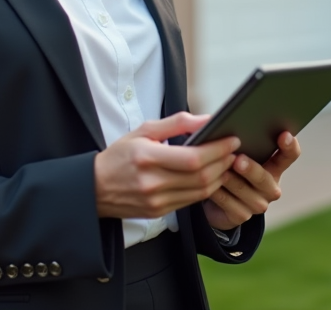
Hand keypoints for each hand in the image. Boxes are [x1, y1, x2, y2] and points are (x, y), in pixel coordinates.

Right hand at [94, 112, 239, 218]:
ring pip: (200, 192)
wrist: (95, 188)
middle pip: (201, 176)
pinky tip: (211, 177)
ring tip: (227, 162)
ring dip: (219, 177)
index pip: (193, 158)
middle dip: (223, 162)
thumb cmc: (121, 155)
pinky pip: (191, 201)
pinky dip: (206, 189)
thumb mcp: (143, 131)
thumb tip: (206, 118)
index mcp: (147, 158)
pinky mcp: (159, 212)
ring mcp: (156, 201)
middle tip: (234, 150)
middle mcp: (152, 183)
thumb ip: (176, 123)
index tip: (232, 139)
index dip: (217, 150)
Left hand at [202, 131, 300, 230]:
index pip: (290, 155)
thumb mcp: (235, 151)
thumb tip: (224, 123)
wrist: (215, 199)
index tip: (284, 134)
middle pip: (265, 178)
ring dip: (231, 181)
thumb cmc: (228, 165)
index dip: (289, 145)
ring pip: (245, 192)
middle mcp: (270, 186)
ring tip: (218, 171)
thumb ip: (236, 139)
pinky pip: (230, 205)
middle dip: (251, 169)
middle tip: (238, 159)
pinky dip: (219, 194)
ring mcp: (258, 203)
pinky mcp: (242, 216)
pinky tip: (210, 186)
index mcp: (274, 165)